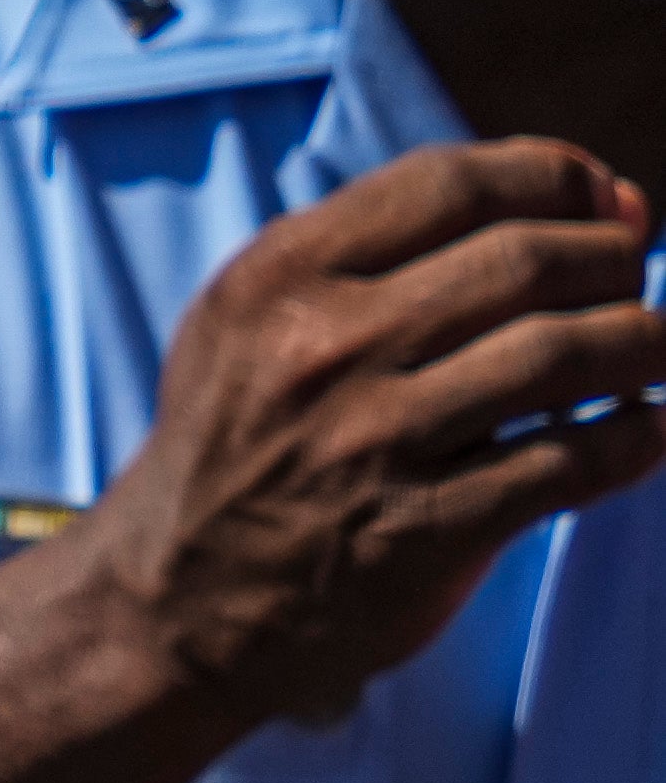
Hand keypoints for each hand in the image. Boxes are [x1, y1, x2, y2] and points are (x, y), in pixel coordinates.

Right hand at [75, 138, 665, 725]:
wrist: (164, 604)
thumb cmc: (238, 445)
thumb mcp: (256, 322)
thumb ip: (387, 254)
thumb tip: (600, 201)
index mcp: (278, 280)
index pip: (458, 183)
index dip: (560, 178)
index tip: (600, 204)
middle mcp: (321, 353)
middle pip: (529, 260)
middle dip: (612, 260)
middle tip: (626, 282)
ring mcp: (370, 445)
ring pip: (567, 353)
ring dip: (642, 343)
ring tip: (648, 351)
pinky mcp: (419, 533)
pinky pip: (573, 462)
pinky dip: (636, 438)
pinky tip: (640, 431)